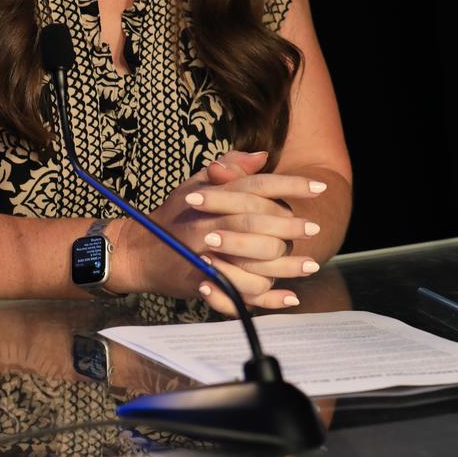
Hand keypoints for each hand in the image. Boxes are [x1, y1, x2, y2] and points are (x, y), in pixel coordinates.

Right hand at [110, 152, 323, 314]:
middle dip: (291, 226)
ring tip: (310, 265)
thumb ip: (229, 168)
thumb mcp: (195, 184)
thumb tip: (262, 157)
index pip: (257, 185)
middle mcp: (209, 224)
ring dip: (286, 266)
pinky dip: (268, 299)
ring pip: (255, 261)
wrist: (138, 252)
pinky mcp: (204, 283)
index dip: (290, 185)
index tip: (319, 187)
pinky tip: (290, 297)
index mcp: (211, 197)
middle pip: (258, 222)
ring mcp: (206, 256)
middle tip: (314, 228)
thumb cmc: (172, 216)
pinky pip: (242, 293)